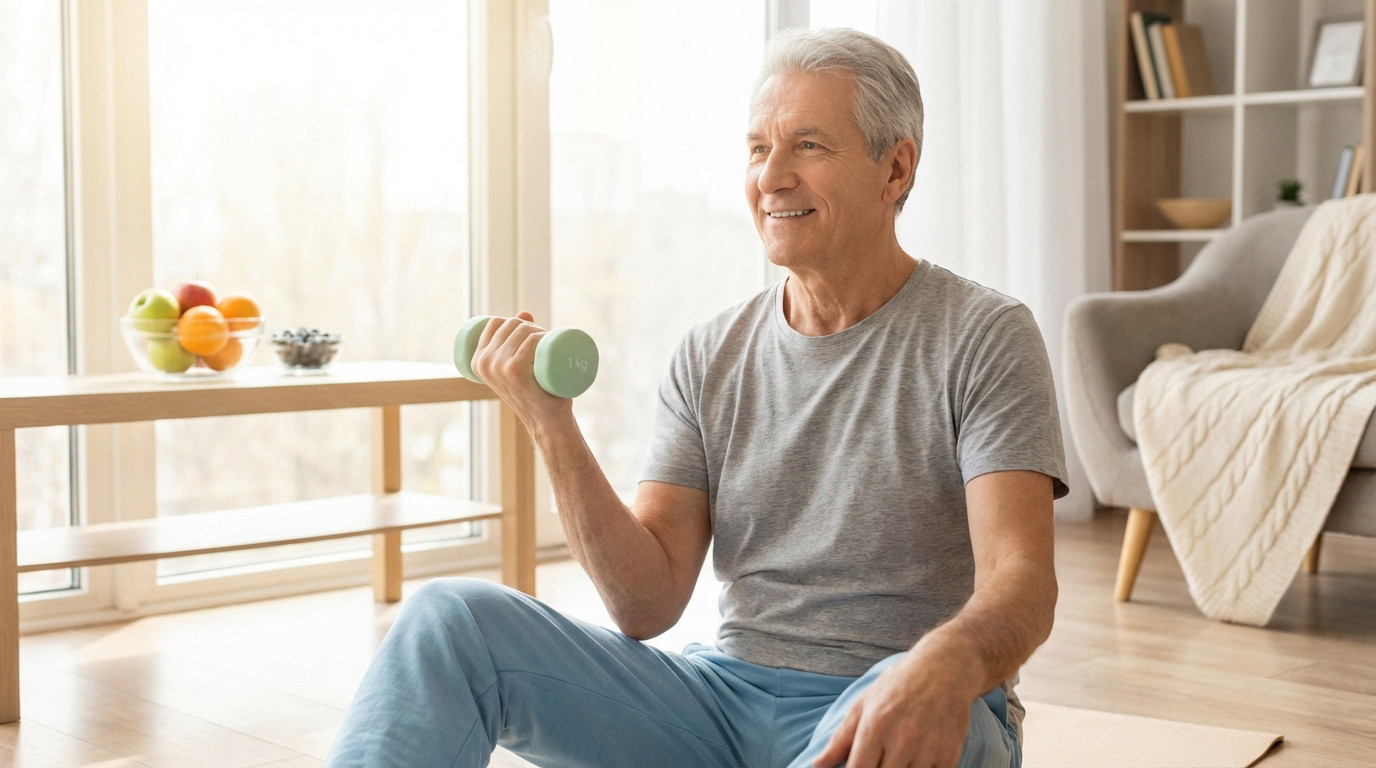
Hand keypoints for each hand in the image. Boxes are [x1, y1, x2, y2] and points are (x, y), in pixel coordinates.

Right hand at [470, 312, 571, 428]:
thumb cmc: (534, 392)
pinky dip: (542, 336)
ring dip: (540, 330)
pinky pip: (530, 341)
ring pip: (522, 330)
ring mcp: (498, 367)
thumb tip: (524, 313)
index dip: (516, 321)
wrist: (546, 421)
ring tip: (551, 343)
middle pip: (510, 324)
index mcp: (477, 361)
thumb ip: (517, 340)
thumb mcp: (518, 365)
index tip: (533, 333)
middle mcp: (484, 363)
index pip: (495, 323)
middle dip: (532, 325)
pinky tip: (549, 340)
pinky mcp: (515, 371)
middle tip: (547, 340)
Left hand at [813, 654, 974, 767]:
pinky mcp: (949, 756)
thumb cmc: (898, 685)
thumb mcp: (864, 704)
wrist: (945, 668)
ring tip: (893, 759)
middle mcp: (902, 740)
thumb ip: (840, 739)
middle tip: (875, 761)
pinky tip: (913, 763)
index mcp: (875, 726)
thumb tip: (817, 765)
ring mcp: (928, 750)